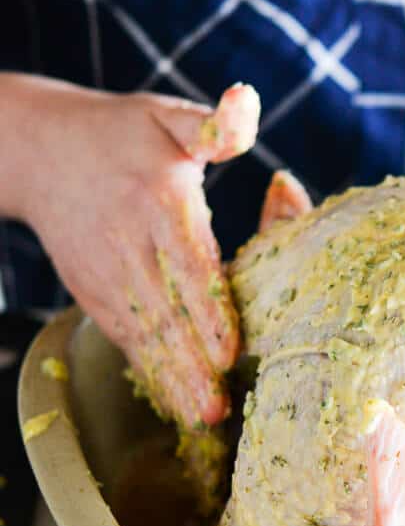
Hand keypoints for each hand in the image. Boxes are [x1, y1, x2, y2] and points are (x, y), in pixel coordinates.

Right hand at [8, 76, 259, 426]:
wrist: (38, 150)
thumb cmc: (120, 132)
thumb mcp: (166, 116)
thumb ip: (212, 124)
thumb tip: (245, 106)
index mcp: (160, 200)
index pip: (188, 264)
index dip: (209, 311)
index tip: (231, 351)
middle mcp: (130, 243)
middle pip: (167, 311)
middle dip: (194, 364)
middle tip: (222, 409)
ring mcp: (107, 273)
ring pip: (144, 333)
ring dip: (173, 379)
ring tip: (202, 418)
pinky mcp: (93, 292)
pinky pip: (123, 335)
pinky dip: (148, 370)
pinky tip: (172, 401)